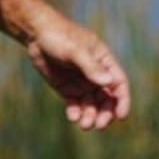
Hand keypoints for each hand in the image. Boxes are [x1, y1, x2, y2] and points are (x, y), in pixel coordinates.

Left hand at [26, 16, 131, 130]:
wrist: (36, 34)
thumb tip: (109, 83)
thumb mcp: (75, 50)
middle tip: (99, 124)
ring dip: (90, 116)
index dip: (123, 100)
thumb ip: (91, 67)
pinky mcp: (66, 88)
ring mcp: (81, 82)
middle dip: (105, 113)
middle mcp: (95, 74)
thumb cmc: (59, 36)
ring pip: (91, 105)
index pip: (119, 83)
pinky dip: (76, 113)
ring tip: (84, 125)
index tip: (121, 116)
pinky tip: (73, 117)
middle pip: (107, 99)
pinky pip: (75, 104)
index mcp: (104, 61)